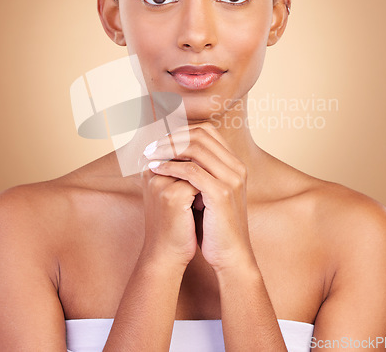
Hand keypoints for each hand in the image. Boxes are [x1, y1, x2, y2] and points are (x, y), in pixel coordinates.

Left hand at [144, 123, 255, 272]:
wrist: (230, 254)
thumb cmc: (214, 225)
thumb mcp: (207, 192)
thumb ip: (197, 172)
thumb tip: (171, 155)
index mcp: (234, 163)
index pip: (207, 131)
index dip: (181, 131)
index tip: (160, 139)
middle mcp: (235, 167)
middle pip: (200, 135)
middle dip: (172, 137)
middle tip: (151, 145)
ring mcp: (231, 179)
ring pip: (196, 148)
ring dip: (168, 149)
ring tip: (150, 155)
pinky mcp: (221, 193)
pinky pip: (192, 171)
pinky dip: (171, 167)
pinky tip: (156, 169)